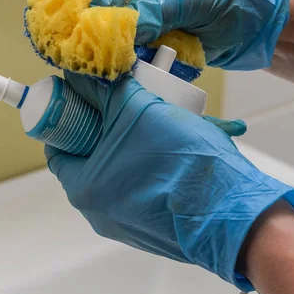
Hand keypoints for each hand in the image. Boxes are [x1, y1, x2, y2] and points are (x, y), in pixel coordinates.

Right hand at [42, 0, 291, 69]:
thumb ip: (147, 12)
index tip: (104, 14)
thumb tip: (110, 37)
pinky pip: (83, 15)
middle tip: (77, 21)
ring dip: (73, 14)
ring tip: (82, 39)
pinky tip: (90, 48)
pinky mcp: (114, 8)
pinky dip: (84, 33)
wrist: (244, 22)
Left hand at [45, 73, 293, 290]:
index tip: (82, 95)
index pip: (59, 144)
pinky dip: (155, 157)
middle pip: (93, 152)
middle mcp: (100, 210)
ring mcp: (128, 219)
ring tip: (161, 111)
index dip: (69, 114)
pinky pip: (146, 181)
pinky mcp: (154, 221)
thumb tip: (83, 73)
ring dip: (138, 135)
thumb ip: (106, 90)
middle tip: (128, 96)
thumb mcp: (138, 111)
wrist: (234, 211)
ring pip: (123, 164)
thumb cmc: (180, 164)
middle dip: (111, 119)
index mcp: (84, 188)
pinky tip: (179, 139)